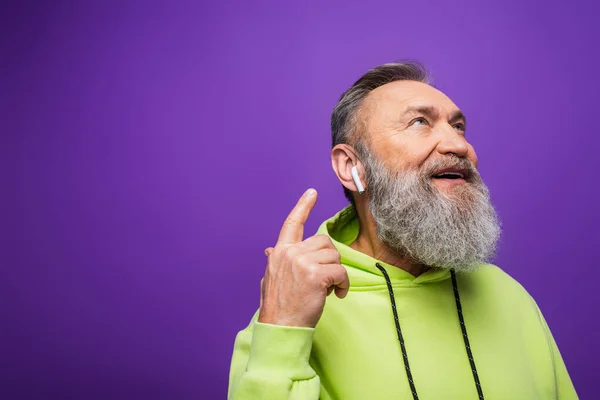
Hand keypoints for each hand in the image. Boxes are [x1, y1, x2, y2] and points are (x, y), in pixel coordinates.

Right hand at [258, 189, 349, 327]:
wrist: (280, 326)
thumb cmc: (279, 305)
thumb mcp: (271, 278)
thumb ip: (275, 261)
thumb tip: (270, 250)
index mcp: (280, 252)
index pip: (292, 223)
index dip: (303, 206)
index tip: (312, 192)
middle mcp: (290, 252)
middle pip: (324, 241)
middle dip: (329, 259)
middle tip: (323, 279)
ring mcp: (302, 262)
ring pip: (335, 255)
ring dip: (337, 273)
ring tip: (327, 289)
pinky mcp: (316, 275)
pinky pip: (341, 271)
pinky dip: (343, 284)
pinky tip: (336, 294)